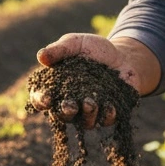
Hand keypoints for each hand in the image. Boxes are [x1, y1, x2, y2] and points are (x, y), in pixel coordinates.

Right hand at [28, 33, 158, 128]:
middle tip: (70, 106)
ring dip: (87, 114)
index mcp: (57, 87)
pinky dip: (107, 115)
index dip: (40, 100)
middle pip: (62, 115)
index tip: (46, 98)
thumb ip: (59, 49)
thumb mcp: (76, 43)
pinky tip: (110, 107)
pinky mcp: (109, 114)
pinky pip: (106, 121)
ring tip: (90, 103)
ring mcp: (90, 112)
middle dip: (65, 112)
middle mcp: (71, 103)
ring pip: (85, 122)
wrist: (124, 55)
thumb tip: (41, 56)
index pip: (41, 98)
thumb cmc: (94, 49)